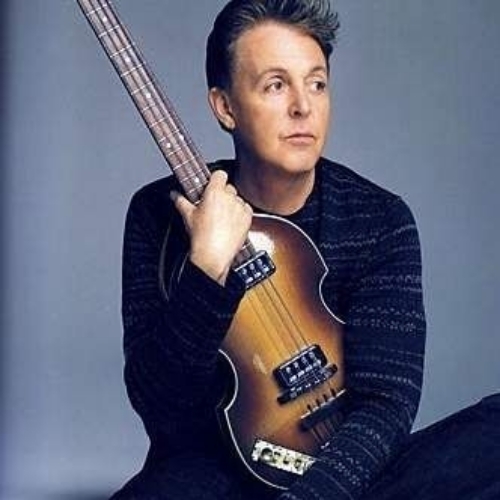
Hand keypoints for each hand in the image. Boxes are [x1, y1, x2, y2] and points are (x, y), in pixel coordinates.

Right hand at [171, 170, 252, 284]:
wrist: (214, 255)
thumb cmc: (201, 236)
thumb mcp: (188, 216)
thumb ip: (181, 201)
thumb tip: (174, 194)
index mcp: (214, 192)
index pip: (220, 174)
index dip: (215, 179)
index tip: (212, 186)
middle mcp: (229, 197)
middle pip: (228, 187)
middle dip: (222, 194)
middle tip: (214, 206)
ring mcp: (240, 207)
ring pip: (237, 199)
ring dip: (231, 204)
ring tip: (222, 218)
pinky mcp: (248, 217)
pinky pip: (246, 209)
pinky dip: (240, 213)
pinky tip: (230, 223)